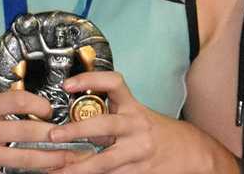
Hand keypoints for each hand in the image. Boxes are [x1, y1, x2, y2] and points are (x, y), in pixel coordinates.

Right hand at [0, 90, 75, 172]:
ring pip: (22, 160)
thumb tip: (38, 112)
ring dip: (50, 161)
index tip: (51, 111)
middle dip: (55, 137)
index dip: (39, 103)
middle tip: (77, 139)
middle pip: (26, 132)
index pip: (16, 100)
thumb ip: (1, 110)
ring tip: (69, 161)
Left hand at [47, 71, 191, 173]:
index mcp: (133, 108)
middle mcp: (135, 127)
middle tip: (54, 134)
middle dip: (76, 130)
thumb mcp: (136, 115)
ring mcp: (137, 152)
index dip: (90, 80)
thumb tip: (74, 117)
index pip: (114, 84)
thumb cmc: (157, 132)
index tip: (68, 84)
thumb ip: (111, 114)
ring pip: (105, 161)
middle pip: (104, 125)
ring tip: (56, 170)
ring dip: (78, 168)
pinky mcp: (139, 173)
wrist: (190, 153)